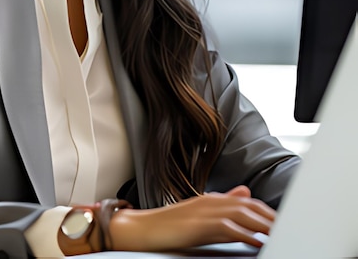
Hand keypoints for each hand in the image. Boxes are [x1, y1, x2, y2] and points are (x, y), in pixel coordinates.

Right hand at [109, 185, 274, 252]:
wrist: (142, 228)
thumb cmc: (169, 225)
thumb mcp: (198, 212)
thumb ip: (222, 204)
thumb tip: (245, 193)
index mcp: (212, 199)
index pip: (248, 203)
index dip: (268, 213)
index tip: (285, 222)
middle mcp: (211, 201)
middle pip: (250, 206)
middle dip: (272, 217)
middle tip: (292, 228)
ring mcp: (204, 212)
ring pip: (243, 215)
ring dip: (264, 224)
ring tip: (282, 233)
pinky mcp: (199, 225)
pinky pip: (228, 228)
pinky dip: (245, 234)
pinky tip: (257, 241)